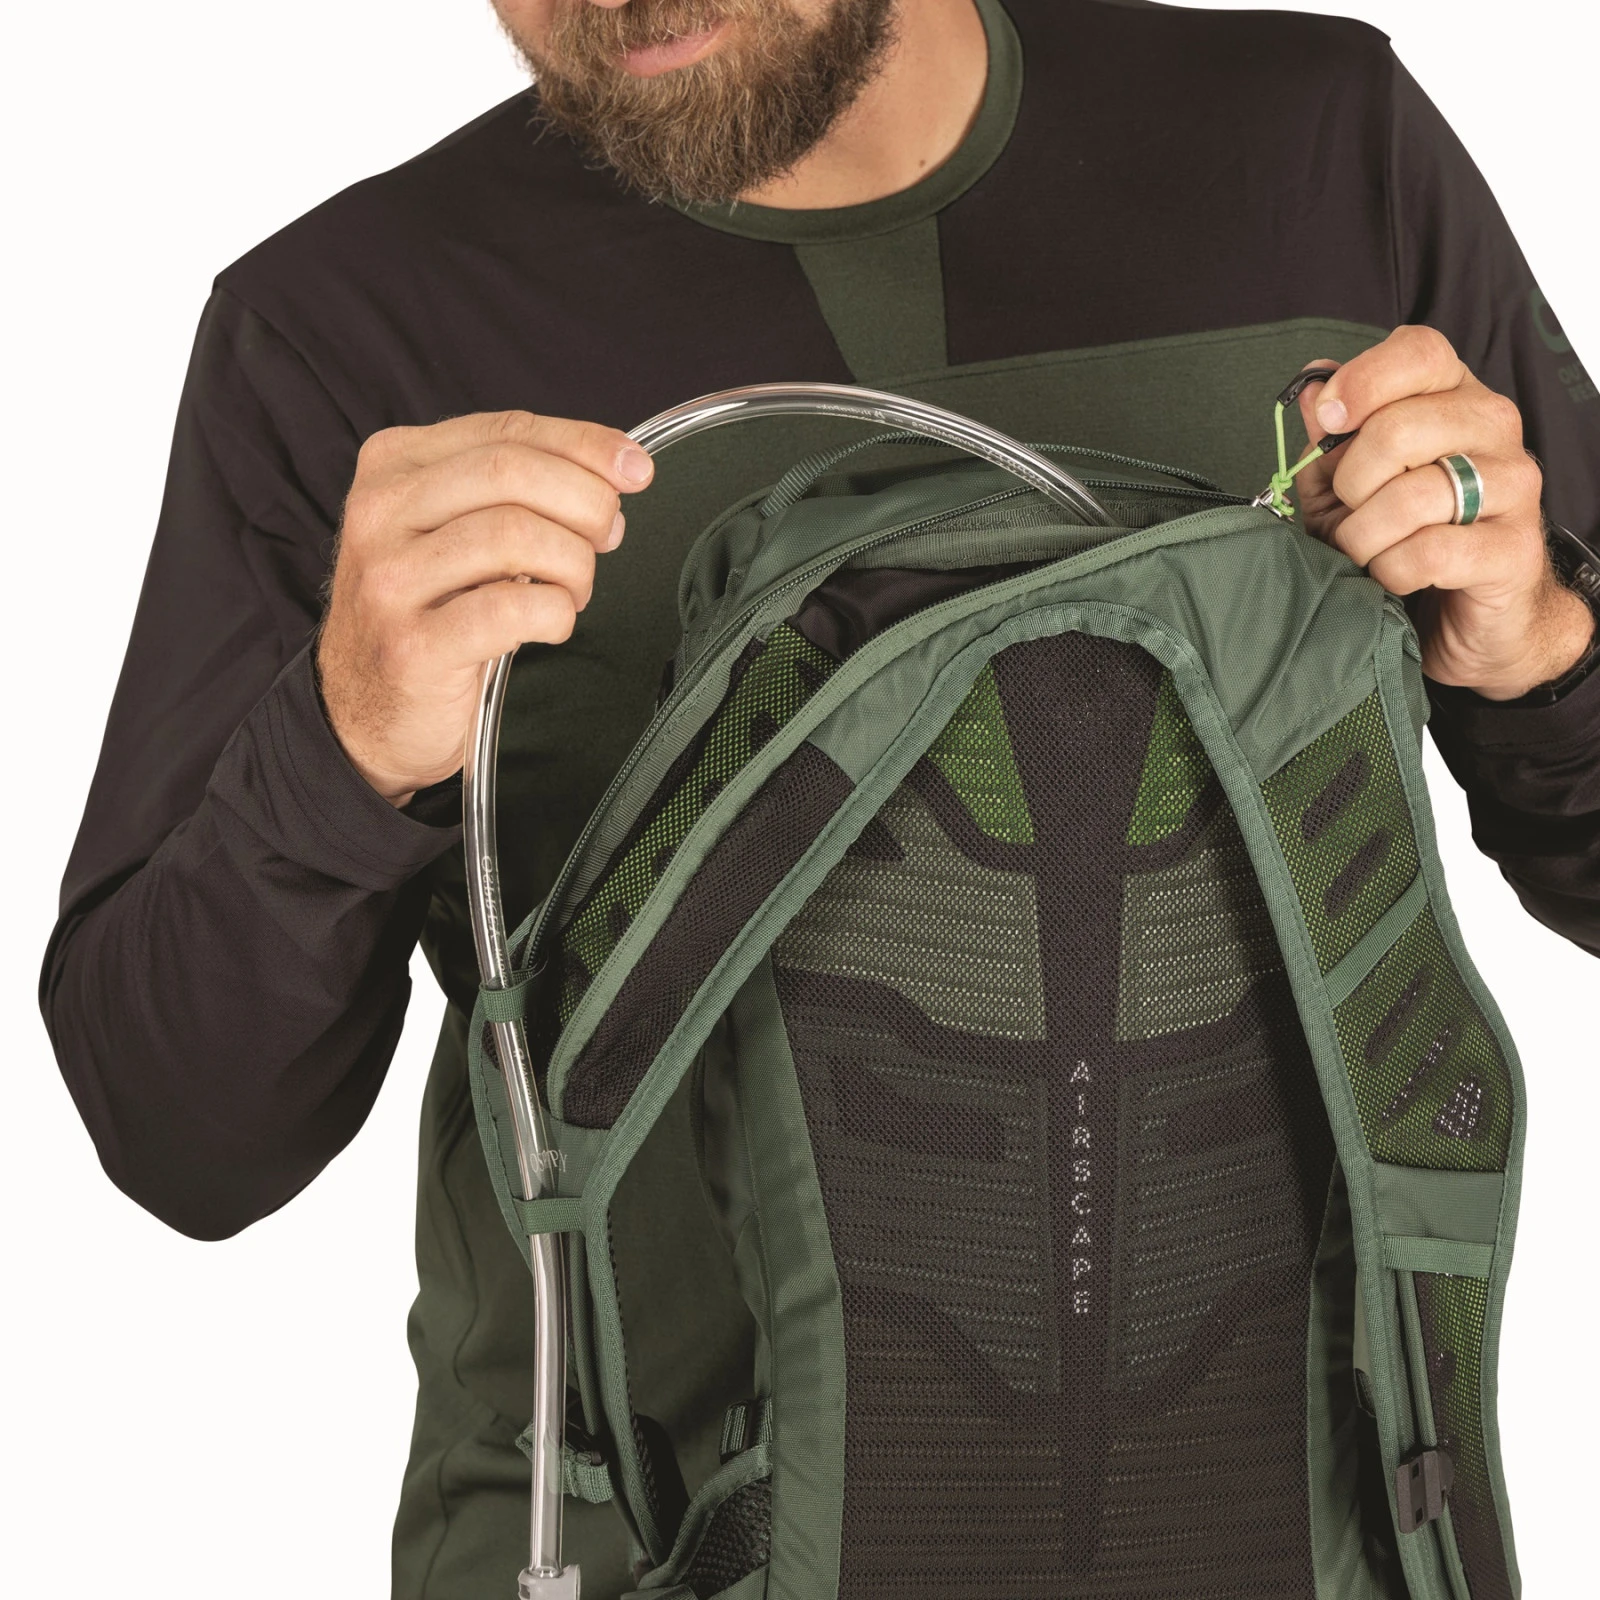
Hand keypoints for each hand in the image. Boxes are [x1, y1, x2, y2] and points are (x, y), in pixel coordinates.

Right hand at [317, 410, 654, 805]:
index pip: (506, 431)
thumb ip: (516, 492)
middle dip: (585, 502)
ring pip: (515, 535)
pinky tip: (551, 623)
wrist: (367, 713)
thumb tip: (616, 473)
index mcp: (393, 466)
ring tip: (572, 590)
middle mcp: (380, 512)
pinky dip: (555, 613)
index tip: (636, 468)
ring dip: (572, 564)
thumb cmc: (430, 613)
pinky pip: (512, 608)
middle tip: (607, 538)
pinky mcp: (411, 644)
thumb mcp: (456, 530)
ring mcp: (389, 579)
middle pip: (511, 471)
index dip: (584, 445)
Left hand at [1290, 326, 1593, 700]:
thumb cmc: (1404, 539)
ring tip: (1364, 552)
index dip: (1363, 381)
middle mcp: (1493, 429)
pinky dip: (1391, 571)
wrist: (1473, 616)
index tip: (1329, 419)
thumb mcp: (1348, 487)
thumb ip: (1332, 439)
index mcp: (1454, 397)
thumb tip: (1313, 386)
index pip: (1419, 351)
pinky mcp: (1514, 547)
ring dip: (1363, 536)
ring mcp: (1513, 486)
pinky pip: (1429, 552)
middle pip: (1399, 428)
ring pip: (1411, 496)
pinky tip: (1394, 577)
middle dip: (1349, 484)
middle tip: (1347, 515)